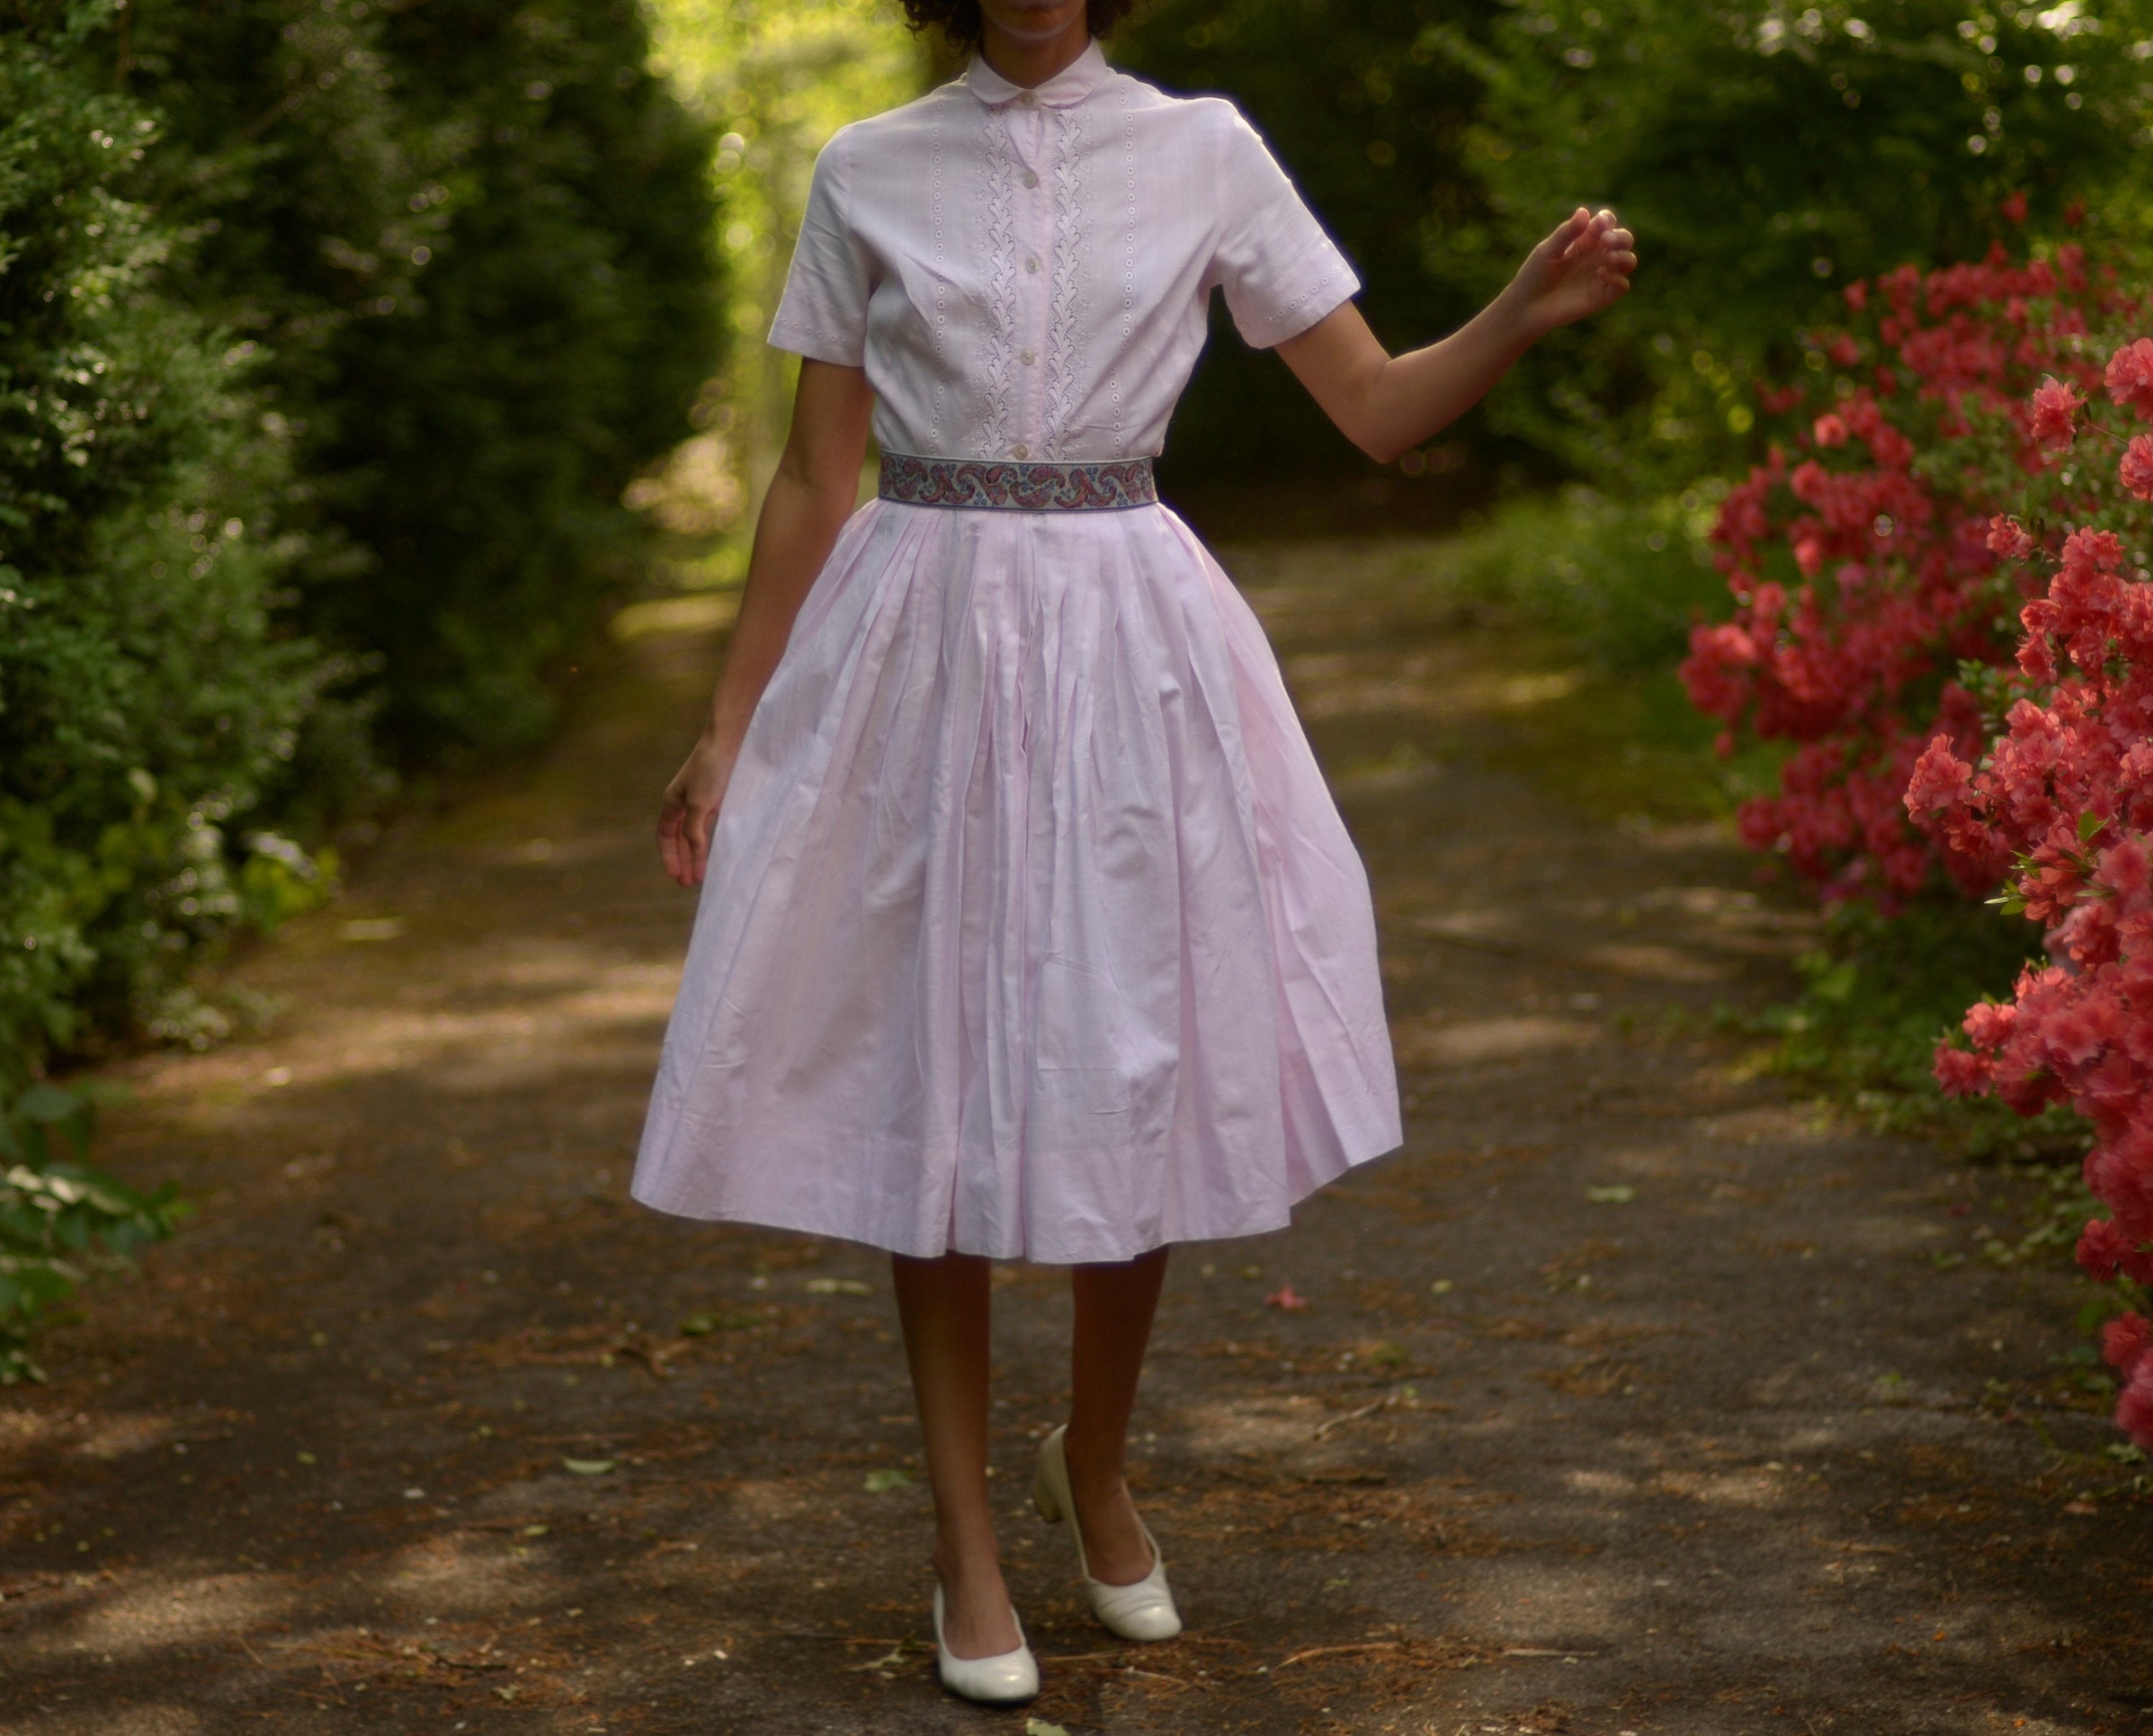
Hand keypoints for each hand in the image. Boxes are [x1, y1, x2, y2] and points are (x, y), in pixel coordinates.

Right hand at [657, 728, 738, 887]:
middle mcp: (682, 803)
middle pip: (678, 839)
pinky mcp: (715, 799)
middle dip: (682, 860)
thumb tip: (694, 852)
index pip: (665, 836)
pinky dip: (707, 841)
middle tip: (687, 884)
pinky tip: (712, 853)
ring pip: (692, 835)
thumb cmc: (710, 770)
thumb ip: (694, 830)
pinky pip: (706, 827)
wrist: (728, 743)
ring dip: (694, 854)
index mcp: (672, 803)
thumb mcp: (699, 803)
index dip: (669, 856)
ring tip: (699, 875)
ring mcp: (699, 801)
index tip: (675, 876)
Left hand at [1505, 206, 1635, 338]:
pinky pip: (1622, 286)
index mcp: (1585, 240)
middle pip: (1623, 239)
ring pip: (1628, 261)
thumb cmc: (1534, 276)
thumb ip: (1567, 233)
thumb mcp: (1547, 251)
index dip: (1607, 220)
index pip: (1606, 223)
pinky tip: (1600, 274)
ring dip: (1623, 256)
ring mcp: (1601, 276)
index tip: (1600, 223)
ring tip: (1607, 257)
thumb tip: (1584, 212)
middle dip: (1620, 237)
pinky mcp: (1602, 296)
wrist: (1526, 308)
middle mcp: (1597, 256)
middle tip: (1606, 241)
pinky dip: (1618, 279)